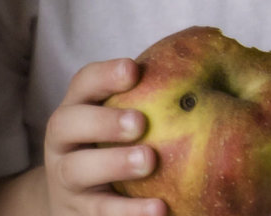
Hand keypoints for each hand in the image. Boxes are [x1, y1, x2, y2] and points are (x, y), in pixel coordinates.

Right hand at [43, 59, 164, 215]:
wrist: (75, 201)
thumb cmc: (109, 152)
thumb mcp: (116, 125)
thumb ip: (147, 104)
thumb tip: (208, 81)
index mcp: (75, 110)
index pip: (82, 84)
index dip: (104, 76)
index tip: (133, 69)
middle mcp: (62, 143)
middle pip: (67, 124)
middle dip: (103, 121)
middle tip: (139, 122)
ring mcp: (65, 180)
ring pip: (76, 170)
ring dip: (112, 163)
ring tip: (149, 161)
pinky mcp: (77, 212)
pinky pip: (100, 212)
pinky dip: (128, 211)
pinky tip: (159, 208)